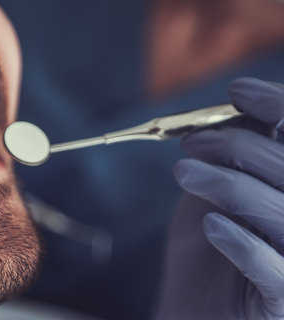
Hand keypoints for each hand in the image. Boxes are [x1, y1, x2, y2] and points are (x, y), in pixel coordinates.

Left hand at [157, 78, 283, 318]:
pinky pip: (274, 270)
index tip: (236, 91)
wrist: (192, 309)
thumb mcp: (220, 192)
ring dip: (228, 185)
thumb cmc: (207, 248)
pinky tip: (211, 225)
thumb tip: (238, 106)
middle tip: (190, 143)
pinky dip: (242, 243)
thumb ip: (237, 156)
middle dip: (237, 146)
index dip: (279, 108)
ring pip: (279, 212)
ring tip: (182, 171)